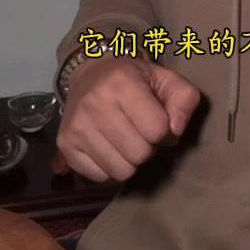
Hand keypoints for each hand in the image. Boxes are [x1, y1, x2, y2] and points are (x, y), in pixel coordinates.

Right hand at [55, 52, 199, 181]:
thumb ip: (184, 100)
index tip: (158, 122)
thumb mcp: (165, 78)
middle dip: (148, 147)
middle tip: (142, 132)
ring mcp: (77, 126)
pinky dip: (110, 167)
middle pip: (139, 155)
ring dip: (130, 160)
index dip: (165, 131)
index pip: (157, 130)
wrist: (89, 73)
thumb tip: (175, 131)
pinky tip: (110, 146)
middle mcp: (95, 104)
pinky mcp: (65, 144)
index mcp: (122, 83)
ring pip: (120, 171)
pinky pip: (100, 177)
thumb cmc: (133, 78)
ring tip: (127, 140)